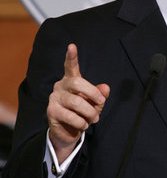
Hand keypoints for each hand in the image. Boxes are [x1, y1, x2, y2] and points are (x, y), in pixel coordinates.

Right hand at [47, 44, 109, 163]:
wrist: (70, 131)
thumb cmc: (84, 113)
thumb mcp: (95, 103)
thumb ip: (100, 95)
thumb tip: (106, 88)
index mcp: (71, 80)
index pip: (70, 66)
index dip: (72, 57)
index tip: (72, 46)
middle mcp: (60, 86)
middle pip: (77, 83)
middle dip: (93, 93)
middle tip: (101, 102)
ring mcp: (54, 98)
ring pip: (77, 102)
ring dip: (90, 113)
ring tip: (94, 119)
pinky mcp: (51, 112)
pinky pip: (72, 117)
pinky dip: (83, 123)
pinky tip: (83, 125)